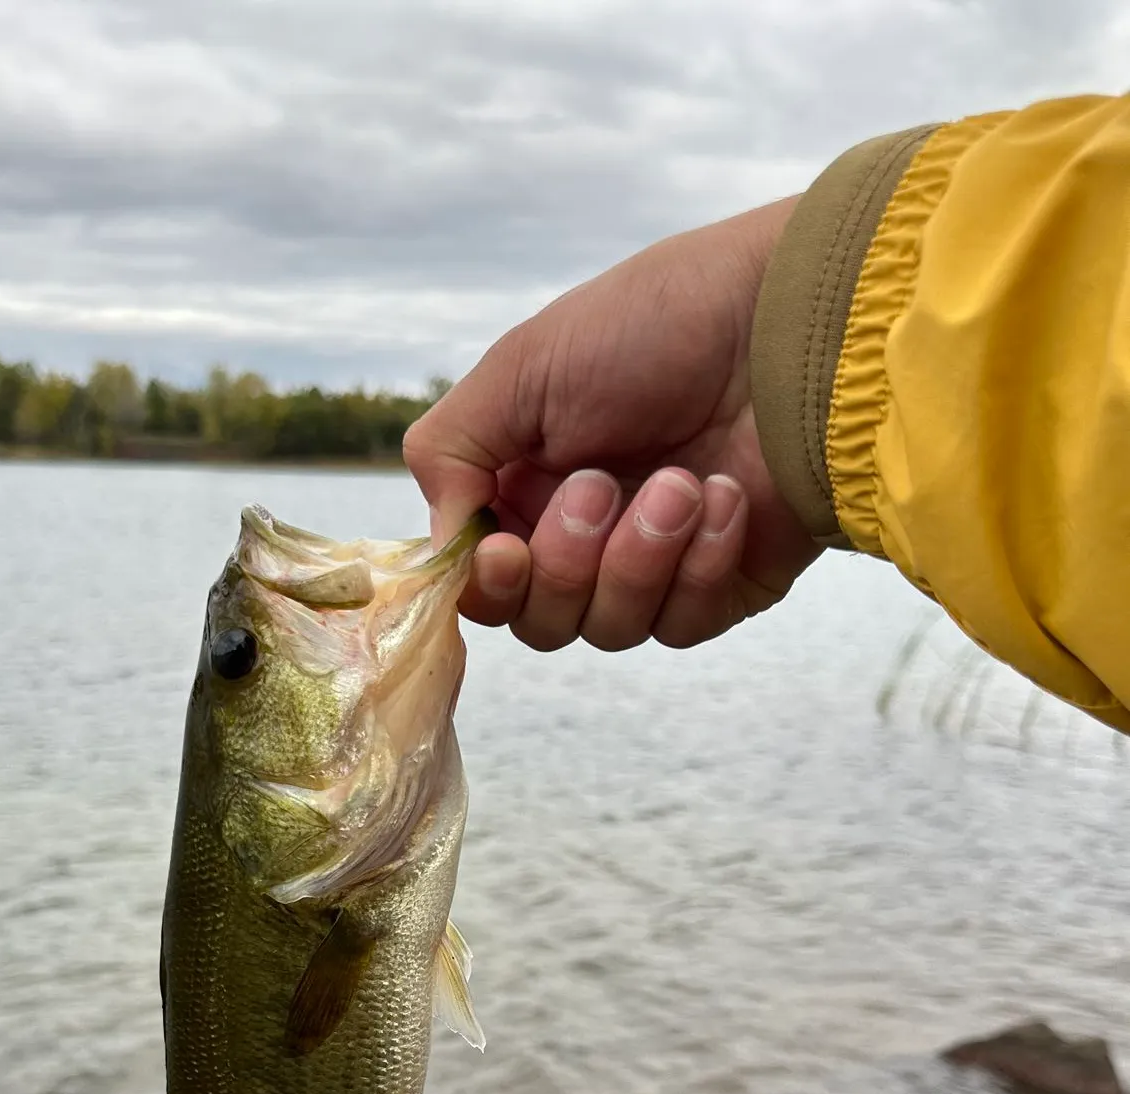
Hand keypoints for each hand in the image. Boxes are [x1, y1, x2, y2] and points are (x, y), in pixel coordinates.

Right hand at [403, 198, 821, 650]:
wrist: (793, 324)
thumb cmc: (655, 327)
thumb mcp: (522, 367)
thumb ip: (449, 453)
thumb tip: (440, 543)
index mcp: (528, 481)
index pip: (483, 578)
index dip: (486, 583)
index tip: (504, 552)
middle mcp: (586, 532)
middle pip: (539, 619)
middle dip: (566, 562)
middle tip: (602, 485)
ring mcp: (655, 564)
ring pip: (609, 628)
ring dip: (638, 558)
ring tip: (683, 482)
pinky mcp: (722, 586)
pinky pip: (681, 624)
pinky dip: (698, 563)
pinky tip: (726, 497)